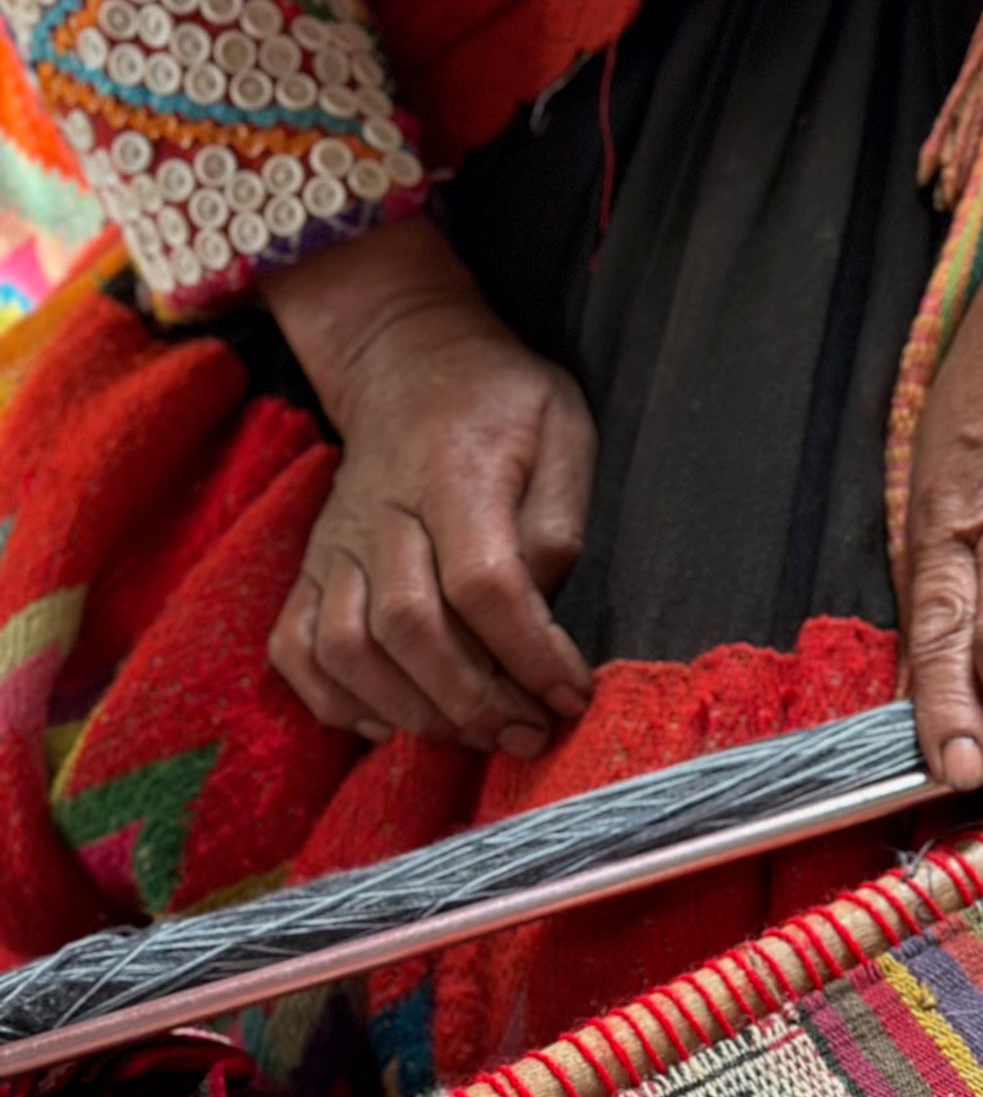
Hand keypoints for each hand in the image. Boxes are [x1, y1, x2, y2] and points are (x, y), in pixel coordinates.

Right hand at [264, 217, 595, 753]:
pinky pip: (296, 649)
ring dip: (414, 712)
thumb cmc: (500, 402)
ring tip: (476, 736)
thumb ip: (558, 514)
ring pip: (348, 650)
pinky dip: (336, 702)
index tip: (571, 696)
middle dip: (475, 701)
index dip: (529, 654)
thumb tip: (542, 600)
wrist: (404, 360)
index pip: (484, 583)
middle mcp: (382, 513)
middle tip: (529, 733)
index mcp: (454, 473)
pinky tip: (394, 722)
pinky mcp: (310, 568)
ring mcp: (336, 544)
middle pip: (410, 628)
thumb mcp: (563, 427)